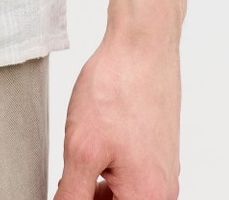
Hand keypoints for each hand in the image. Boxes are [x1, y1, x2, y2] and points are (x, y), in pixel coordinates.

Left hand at [52, 34, 180, 199]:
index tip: (66, 188)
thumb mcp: (81, 150)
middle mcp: (162, 191)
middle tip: (68, 175)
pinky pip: (131, 178)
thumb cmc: (118, 88)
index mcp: (146, 198)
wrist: (142, 44)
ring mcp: (163, 171)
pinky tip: (93, 152)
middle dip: (89, 195)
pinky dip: (109, 173)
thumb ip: (71, 194)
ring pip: (123, 195)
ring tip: (79, 160)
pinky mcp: (158, 154)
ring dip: (97, 188)